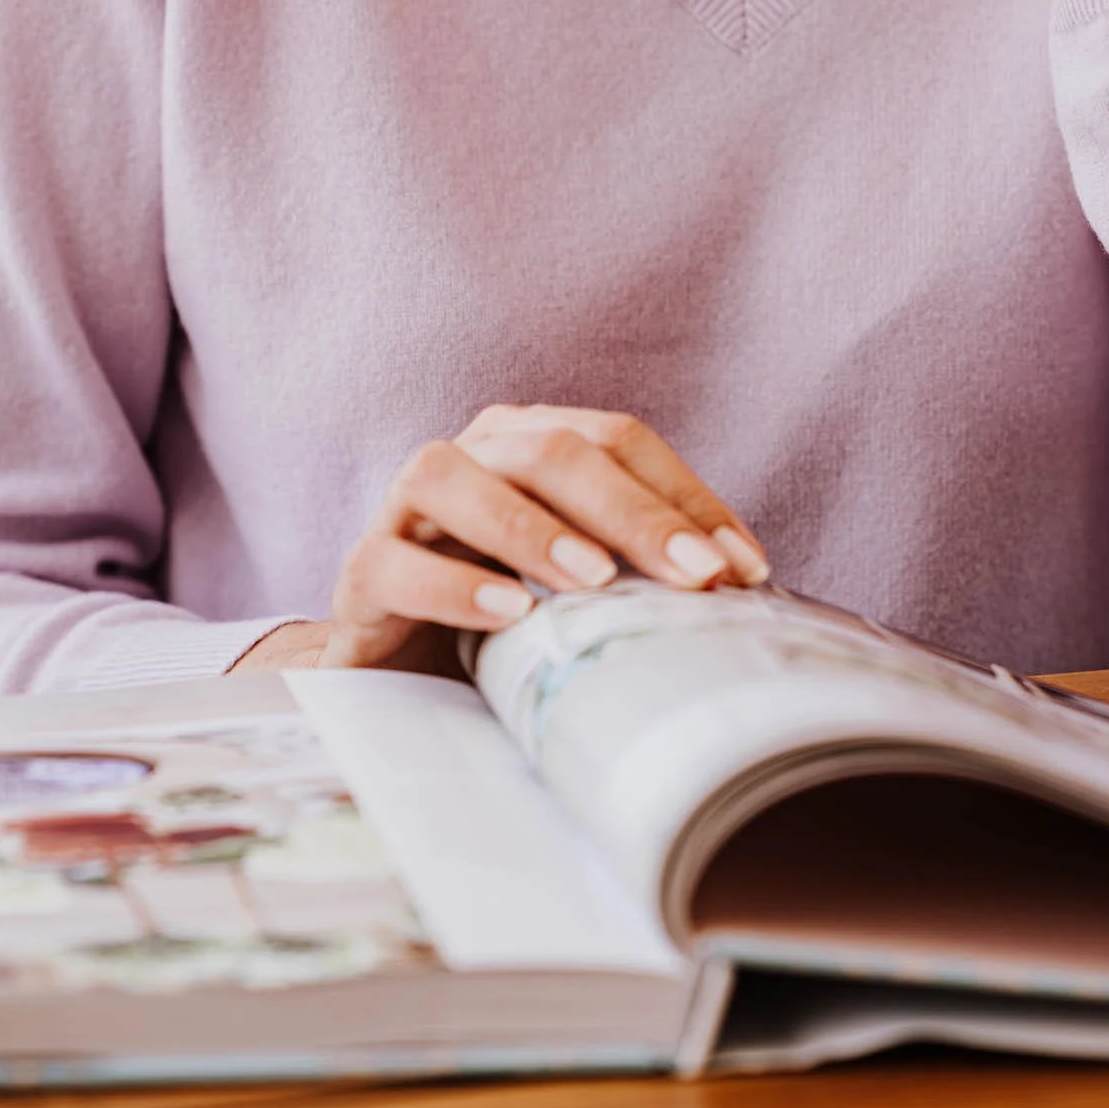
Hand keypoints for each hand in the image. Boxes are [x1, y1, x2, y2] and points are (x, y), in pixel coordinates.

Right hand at [231, 406, 770, 675]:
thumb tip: (745, 593)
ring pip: (462, 482)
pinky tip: (506, 615)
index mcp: (531, 440)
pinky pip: (397, 562)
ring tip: (597, 581)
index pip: (619, 440)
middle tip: (697, 577)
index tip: (744, 567)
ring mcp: (407, 506)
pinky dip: (453, 584)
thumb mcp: (583, 587)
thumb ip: (642, 571)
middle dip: (634, 513)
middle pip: (553, 452)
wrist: (399, 668)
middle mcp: (472, 453)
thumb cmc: (509, 617)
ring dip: (535, 531)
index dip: (685, 496)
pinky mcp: (362, 569)